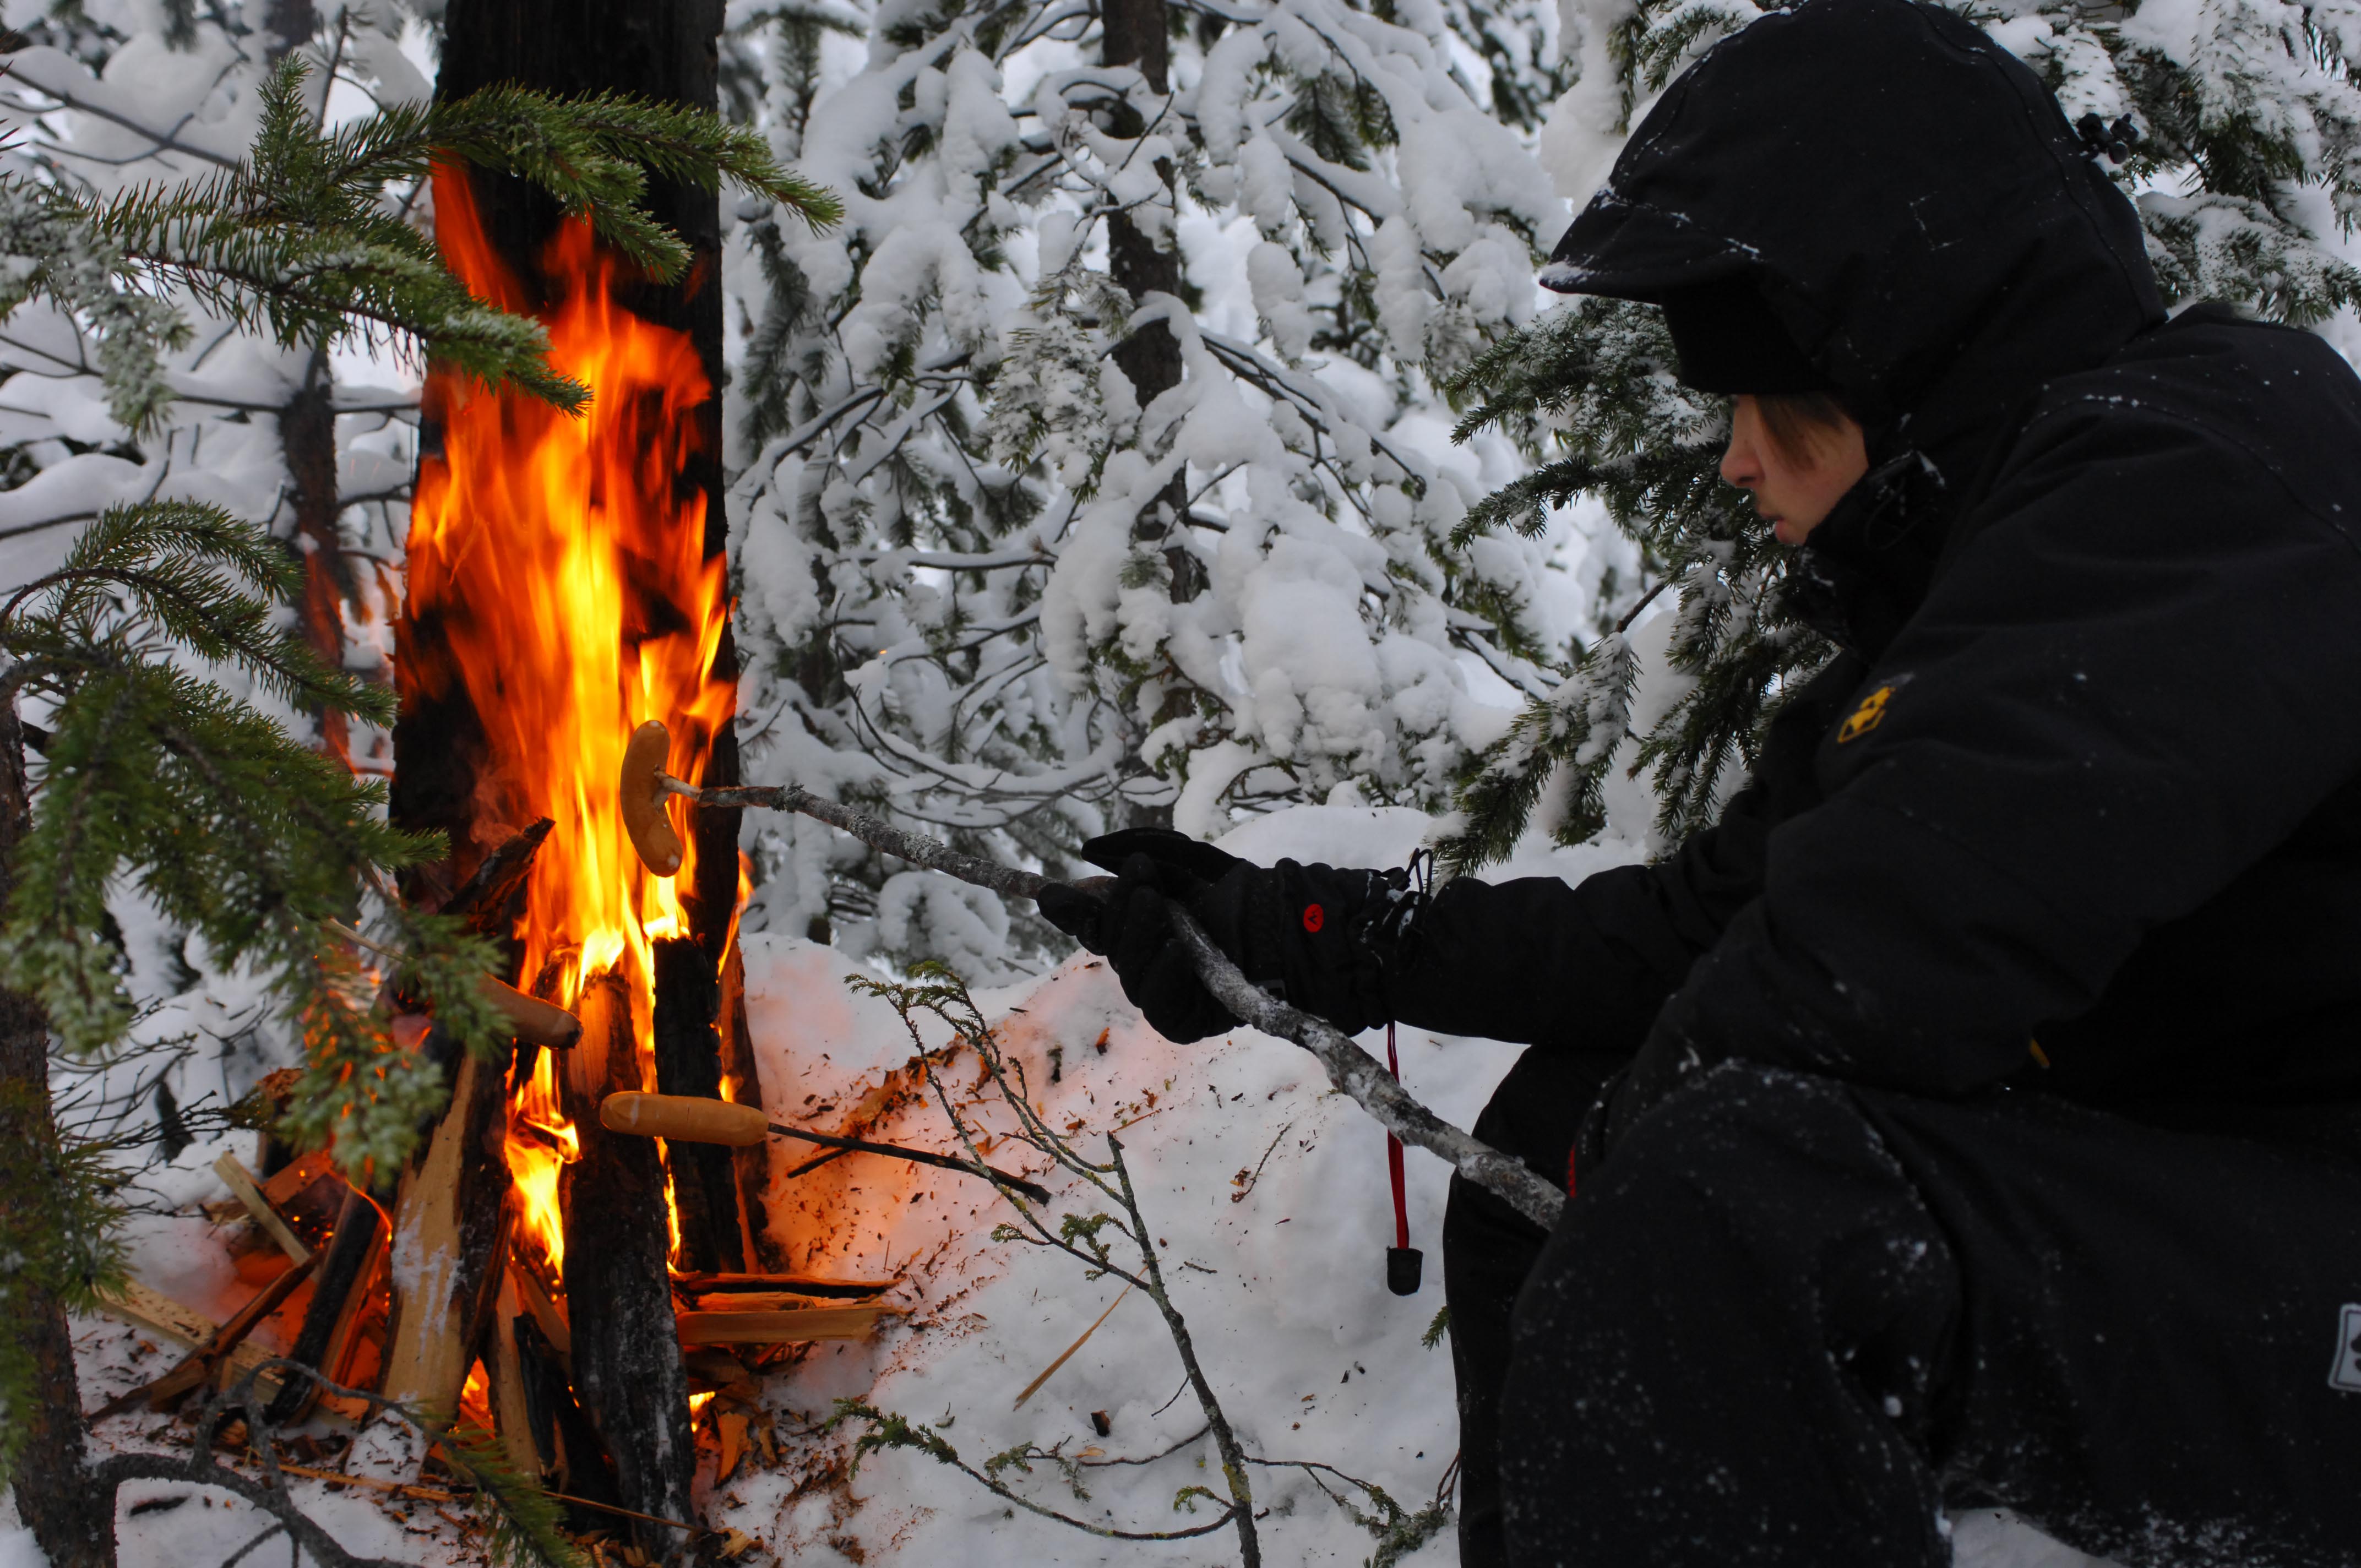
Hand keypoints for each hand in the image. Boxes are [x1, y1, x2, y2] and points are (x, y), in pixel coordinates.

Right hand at [1038, 847, 1239, 1042]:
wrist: (1291, 930)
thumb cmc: (1239, 895)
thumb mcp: (1189, 860)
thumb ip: (1143, 850)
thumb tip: (1087, 850)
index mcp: (1140, 926)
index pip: (1094, 923)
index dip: (1072, 911)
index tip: (1051, 894)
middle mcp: (1146, 961)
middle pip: (1111, 945)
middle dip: (1120, 910)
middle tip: (1141, 882)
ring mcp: (1163, 994)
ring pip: (1131, 975)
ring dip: (1139, 938)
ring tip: (1156, 906)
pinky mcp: (1184, 1022)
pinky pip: (1159, 1007)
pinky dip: (1164, 977)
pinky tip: (1177, 951)